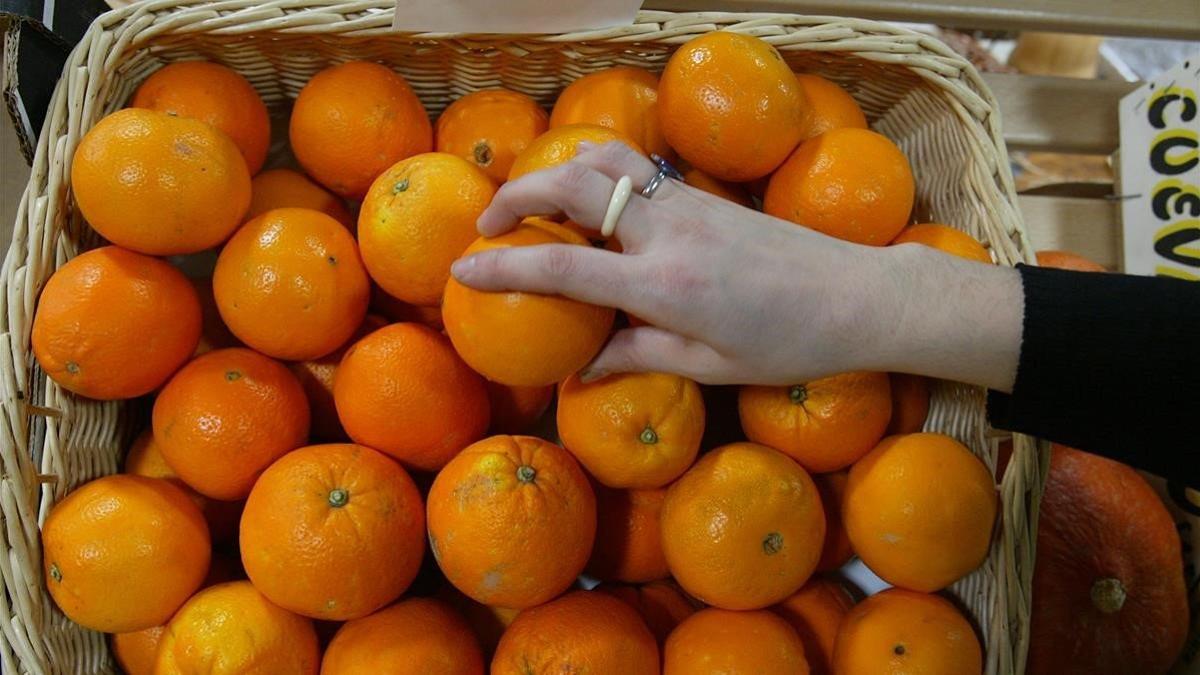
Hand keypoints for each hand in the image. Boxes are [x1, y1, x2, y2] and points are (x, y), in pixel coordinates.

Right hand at [450, 142, 1022, 391]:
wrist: (856, 296)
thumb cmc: (786, 344)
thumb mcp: (708, 366)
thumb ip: (637, 356)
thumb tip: (580, 368)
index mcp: (664, 285)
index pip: (564, 270)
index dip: (506, 269)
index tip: (463, 271)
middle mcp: (668, 232)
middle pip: (573, 187)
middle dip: (517, 195)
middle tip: (486, 223)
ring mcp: (687, 204)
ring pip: (604, 161)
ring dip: (555, 171)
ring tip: (529, 200)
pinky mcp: (702, 194)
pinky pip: (634, 170)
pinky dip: (594, 173)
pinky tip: (587, 202)